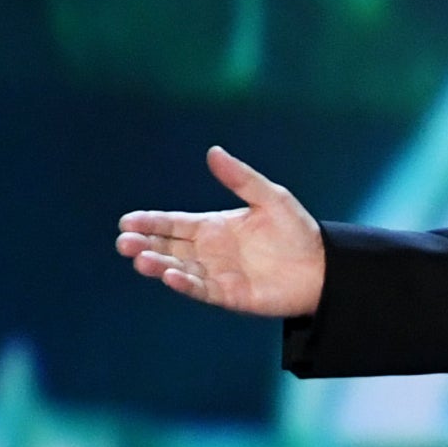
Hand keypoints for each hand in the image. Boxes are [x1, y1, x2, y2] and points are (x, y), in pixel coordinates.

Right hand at [117, 146, 324, 316]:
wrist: (323, 267)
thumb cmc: (297, 231)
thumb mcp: (270, 198)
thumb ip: (241, 179)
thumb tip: (213, 152)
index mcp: (213, 227)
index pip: (173, 223)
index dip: (150, 222)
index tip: (126, 221)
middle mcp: (209, 251)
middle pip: (168, 247)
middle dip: (144, 244)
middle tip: (124, 243)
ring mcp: (217, 274)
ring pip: (179, 268)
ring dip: (158, 265)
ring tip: (140, 259)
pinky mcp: (229, 295)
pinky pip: (202, 289)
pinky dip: (185, 283)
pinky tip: (170, 275)